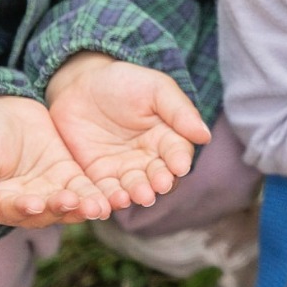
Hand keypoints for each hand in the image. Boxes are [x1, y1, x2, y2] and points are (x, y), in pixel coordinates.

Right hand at [0, 96, 105, 226]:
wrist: (2, 109)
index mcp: (1, 203)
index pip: (14, 211)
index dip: (24, 208)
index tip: (35, 203)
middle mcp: (28, 203)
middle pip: (47, 212)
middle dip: (61, 209)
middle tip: (75, 204)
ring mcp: (51, 190)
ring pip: (70, 204)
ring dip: (84, 206)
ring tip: (98, 206)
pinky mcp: (70, 175)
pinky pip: (86, 188)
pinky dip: (97, 192)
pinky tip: (112, 195)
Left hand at [46, 53, 211, 209]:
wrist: (81, 84)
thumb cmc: (124, 82)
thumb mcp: (156, 88)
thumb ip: (179, 111)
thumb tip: (204, 135)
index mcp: (167, 138)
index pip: (177, 153)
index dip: (179, 160)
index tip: (179, 166)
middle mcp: (149, 159)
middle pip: (157, 176)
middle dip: (158, 183)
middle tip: (157, 186)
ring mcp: (123, 170)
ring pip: (132, 189)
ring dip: (134, 195)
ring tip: (133, 197)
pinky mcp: (98, 177)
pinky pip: (104, 192)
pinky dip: (106, 200)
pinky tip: (107, 203)